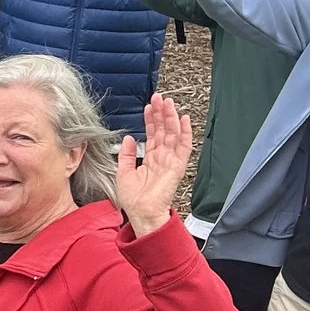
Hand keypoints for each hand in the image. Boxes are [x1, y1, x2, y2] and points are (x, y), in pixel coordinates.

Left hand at [112, 94, 193, 237]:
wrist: (140, 213)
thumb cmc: (133, 198)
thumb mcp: (124, 171)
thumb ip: (127, 154)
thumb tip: (129, 138)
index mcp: (150, 159)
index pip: (152, 134)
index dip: (151, 120)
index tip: (148, 106)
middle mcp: (162, 158)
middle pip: (164, 130)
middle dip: (161, 113)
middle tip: (158, 97)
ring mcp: (171, 161)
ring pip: (173, 134)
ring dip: (171, 117)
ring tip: (167, 102)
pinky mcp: (177, 166)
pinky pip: (184, 147)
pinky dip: (185, 132)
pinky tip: (184, 119)